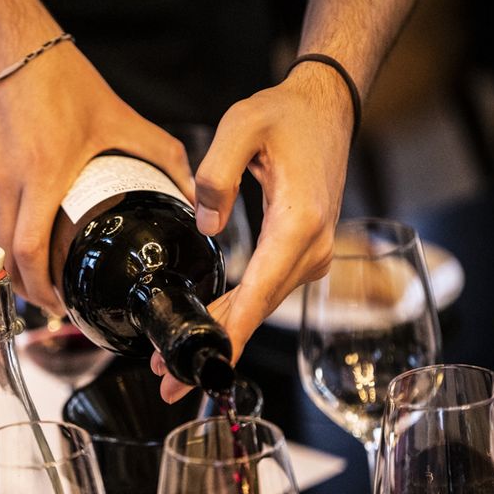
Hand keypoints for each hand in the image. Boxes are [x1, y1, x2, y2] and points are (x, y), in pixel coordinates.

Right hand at [0, 42, 193, 314]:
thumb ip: (161, 154)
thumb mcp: (117, 116)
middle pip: (6, 259)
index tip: (60, 305)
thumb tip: (192, 193)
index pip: (30, 252)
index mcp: (42, 173)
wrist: (0, 44)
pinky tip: (21, 217)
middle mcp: (4, 180)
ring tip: (39, 264)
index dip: (42, 289)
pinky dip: (2, 224)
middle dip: (27, 288)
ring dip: (15, 258)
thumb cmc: (59, 79)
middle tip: (52, 299)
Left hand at [152, 63, 352, 402]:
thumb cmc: (286, 116)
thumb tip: (205, 226)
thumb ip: (216, 174)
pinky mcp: (300, 254)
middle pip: (258, 312)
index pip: (259, 292)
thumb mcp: (242, 126)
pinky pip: (265, 293)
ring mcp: (309, 255)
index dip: (228, 333)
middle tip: (167, 384)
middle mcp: (310, 248)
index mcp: (299, 223)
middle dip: (213, 350)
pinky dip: (236, 315)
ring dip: (221, 336)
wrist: (326, 109)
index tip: (200, 366)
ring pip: (261, 308)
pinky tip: (208, 330)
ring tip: (174, 366)